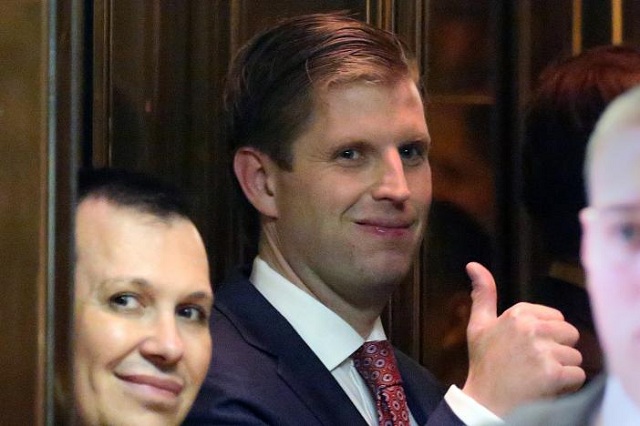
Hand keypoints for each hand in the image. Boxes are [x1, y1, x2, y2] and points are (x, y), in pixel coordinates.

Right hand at [461, 262, 585, 416]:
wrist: (486, 402)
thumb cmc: (484, 363)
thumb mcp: (478, 325)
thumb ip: (482, 294)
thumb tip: (473, 264)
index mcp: (516, 314)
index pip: (555, 318)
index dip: (546, 335)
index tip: (527, 348)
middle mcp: (530, 328)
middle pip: (569, 334)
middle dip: (558, 350)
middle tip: (535, 363)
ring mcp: (542, 351)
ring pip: (575, 355)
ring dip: (563, 369)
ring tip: (540, 376)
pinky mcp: (553, 373)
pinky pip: (578, 375)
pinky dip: (568, 385)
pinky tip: (548, 387)